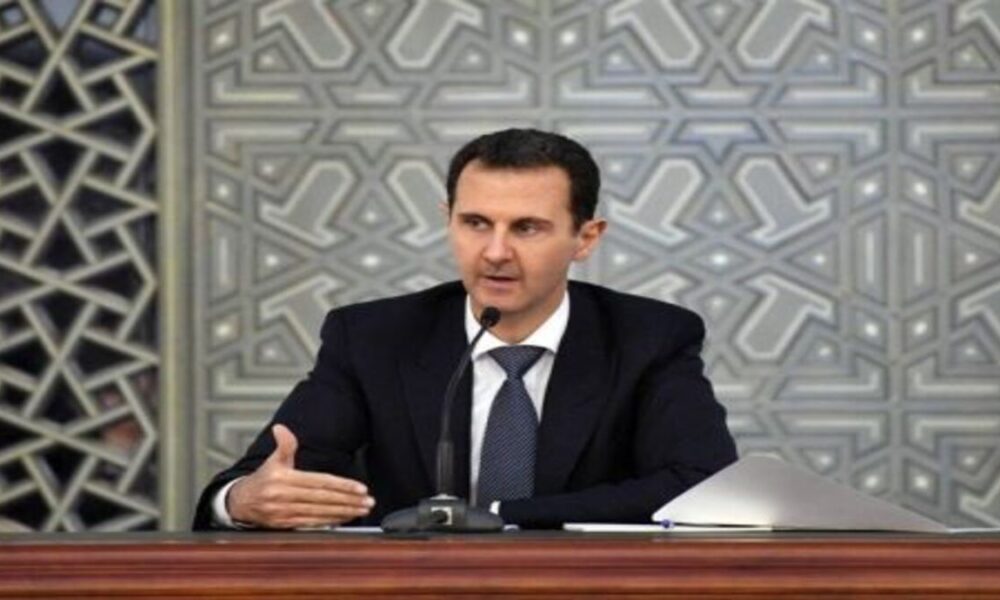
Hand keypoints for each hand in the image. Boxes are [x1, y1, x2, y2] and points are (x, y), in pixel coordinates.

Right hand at [226, 424, 374, 528]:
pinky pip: (312, 524)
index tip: (361, 488)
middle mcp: (284, 496)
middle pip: (323, 499)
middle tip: (368, 501)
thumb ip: (284, 445)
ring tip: (362, 509)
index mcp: (284, 478)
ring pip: (320, 513)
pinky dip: (330, 522)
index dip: (341, 485)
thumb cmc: (263, 479)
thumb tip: (281, 428)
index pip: (319, 481)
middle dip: (348, 501)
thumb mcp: (273, 460)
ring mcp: (284, 512)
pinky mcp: (285, 525)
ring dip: (344, 512)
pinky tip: (345, 518)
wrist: (240, 503)